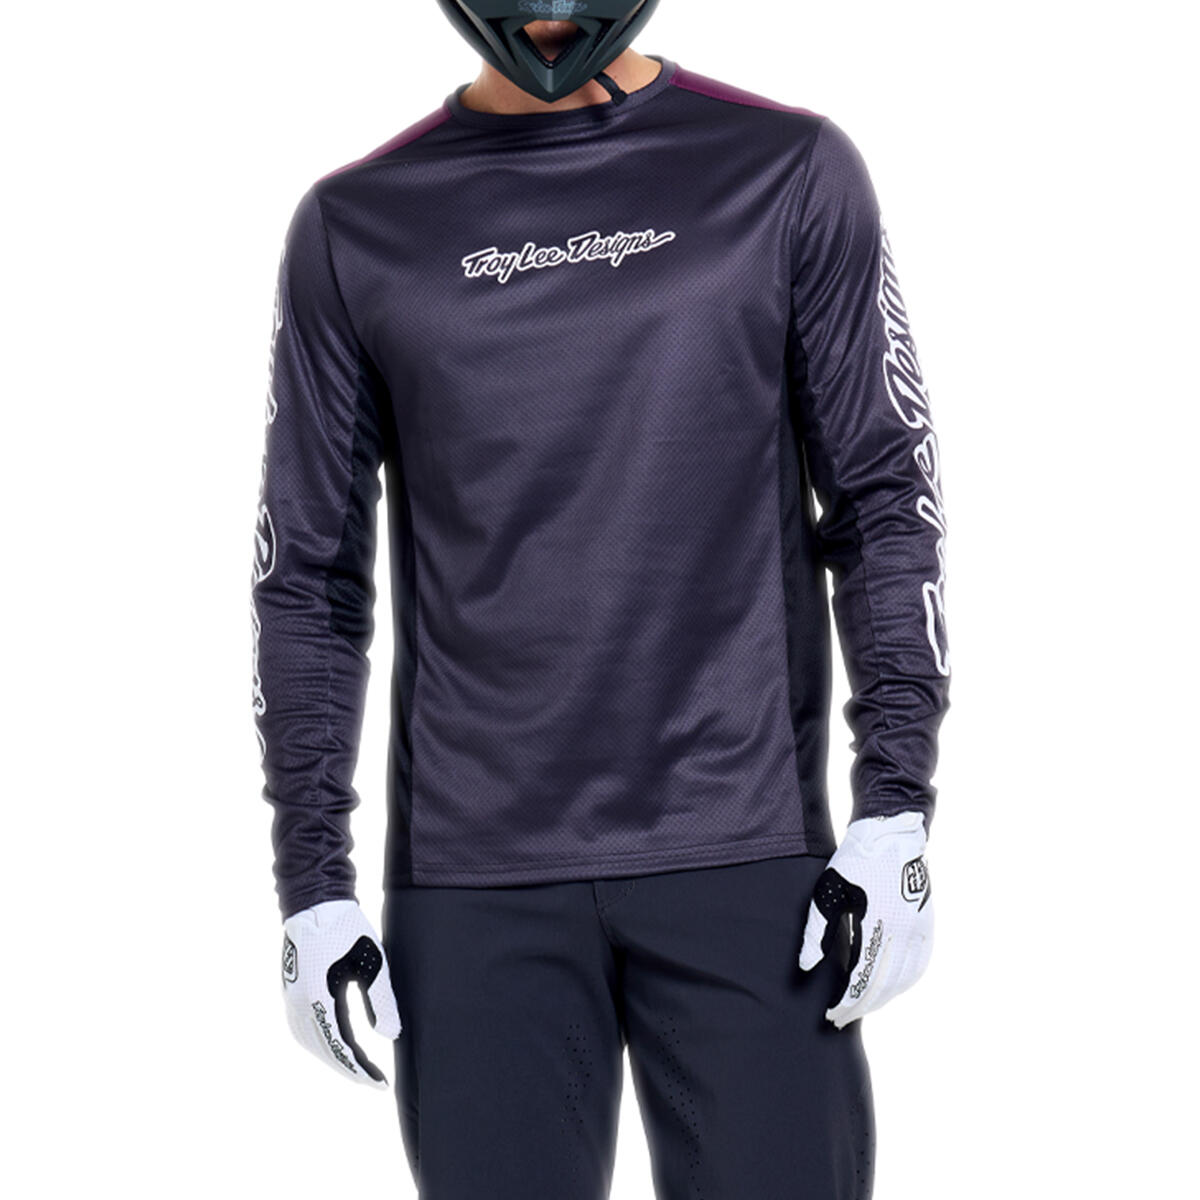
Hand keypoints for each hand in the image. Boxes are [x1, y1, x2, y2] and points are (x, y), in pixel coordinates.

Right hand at [281, 899, 401, 1086]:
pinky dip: (319, 1044)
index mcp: (319, 998)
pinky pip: (302, 1029)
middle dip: (348, 1068)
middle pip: (324, 1050)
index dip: (360, 1069)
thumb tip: (390, 1037)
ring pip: (310, 1043)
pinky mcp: (291, 992)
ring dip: (332, 1057)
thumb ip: (382, 1000)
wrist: (315, 903)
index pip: (341, 1046)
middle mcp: (300, 1004)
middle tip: (372, 1079)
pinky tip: (334, 1045)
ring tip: (356, 1066)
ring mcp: (291, 998)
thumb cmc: (347, 928)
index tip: (379, 1083)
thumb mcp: (373, 962)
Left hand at [798, 811, 932, 1027]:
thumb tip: (807, 966)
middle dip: (861, 1006)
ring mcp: (918, 930)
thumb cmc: (854, 863)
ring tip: (865, 1007)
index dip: (846, 1001)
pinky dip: (906, 982)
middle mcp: (900, 932)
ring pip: (904, 979)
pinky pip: (920, 964)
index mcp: (873, 925)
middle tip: (843, 1019)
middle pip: (882, 985)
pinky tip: (893, 988)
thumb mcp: (827, 893)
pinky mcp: (927, 924)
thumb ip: (816, 932)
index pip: (860, 978)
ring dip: (884, 998)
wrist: (892, 836)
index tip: (832, 1015)